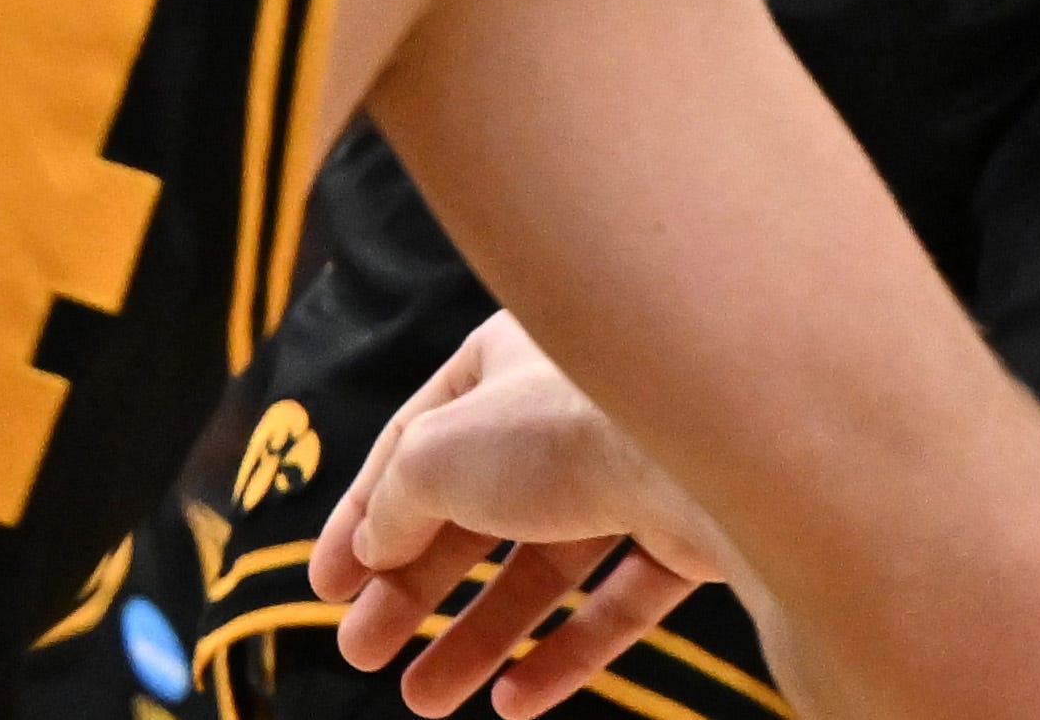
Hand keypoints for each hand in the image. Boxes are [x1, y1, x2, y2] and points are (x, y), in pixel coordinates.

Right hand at [311, 314, 733, 719]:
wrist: (716, 446)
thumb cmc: (565, 426)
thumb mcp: (436, 454)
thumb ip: (396, 503)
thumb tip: (378, 546)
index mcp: (514, 355)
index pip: (420, 436)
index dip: (365, 514)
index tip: (324, 588)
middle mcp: (583, 404)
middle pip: (481, 506)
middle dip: (416, 584)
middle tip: (362, 651)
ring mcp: (646, 465)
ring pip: (552, 561)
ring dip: (482, 633)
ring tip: (422, 700)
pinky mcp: (700, 526)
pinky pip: (623, 597)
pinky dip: (569, 650)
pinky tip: (513, 703)